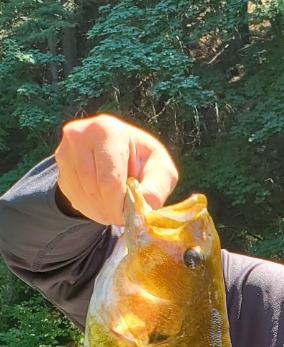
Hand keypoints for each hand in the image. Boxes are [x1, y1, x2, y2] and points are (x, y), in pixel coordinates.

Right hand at [54, 114, 178, 225]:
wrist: (121, 151)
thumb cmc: (143, 160)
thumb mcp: (161, 170)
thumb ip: (157, 189)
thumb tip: (144, 209)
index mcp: (108, 130)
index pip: (109, 180)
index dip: (119, 205)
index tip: (128, 216)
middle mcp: (80, 134)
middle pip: (93, 188)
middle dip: (109, 209)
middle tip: (122, 216)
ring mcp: (65, 149)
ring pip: (81, 194)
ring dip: (99, 211)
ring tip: (114, 209)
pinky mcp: (60, 164)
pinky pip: (73, 195)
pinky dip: (89, 207)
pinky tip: (102, 203)